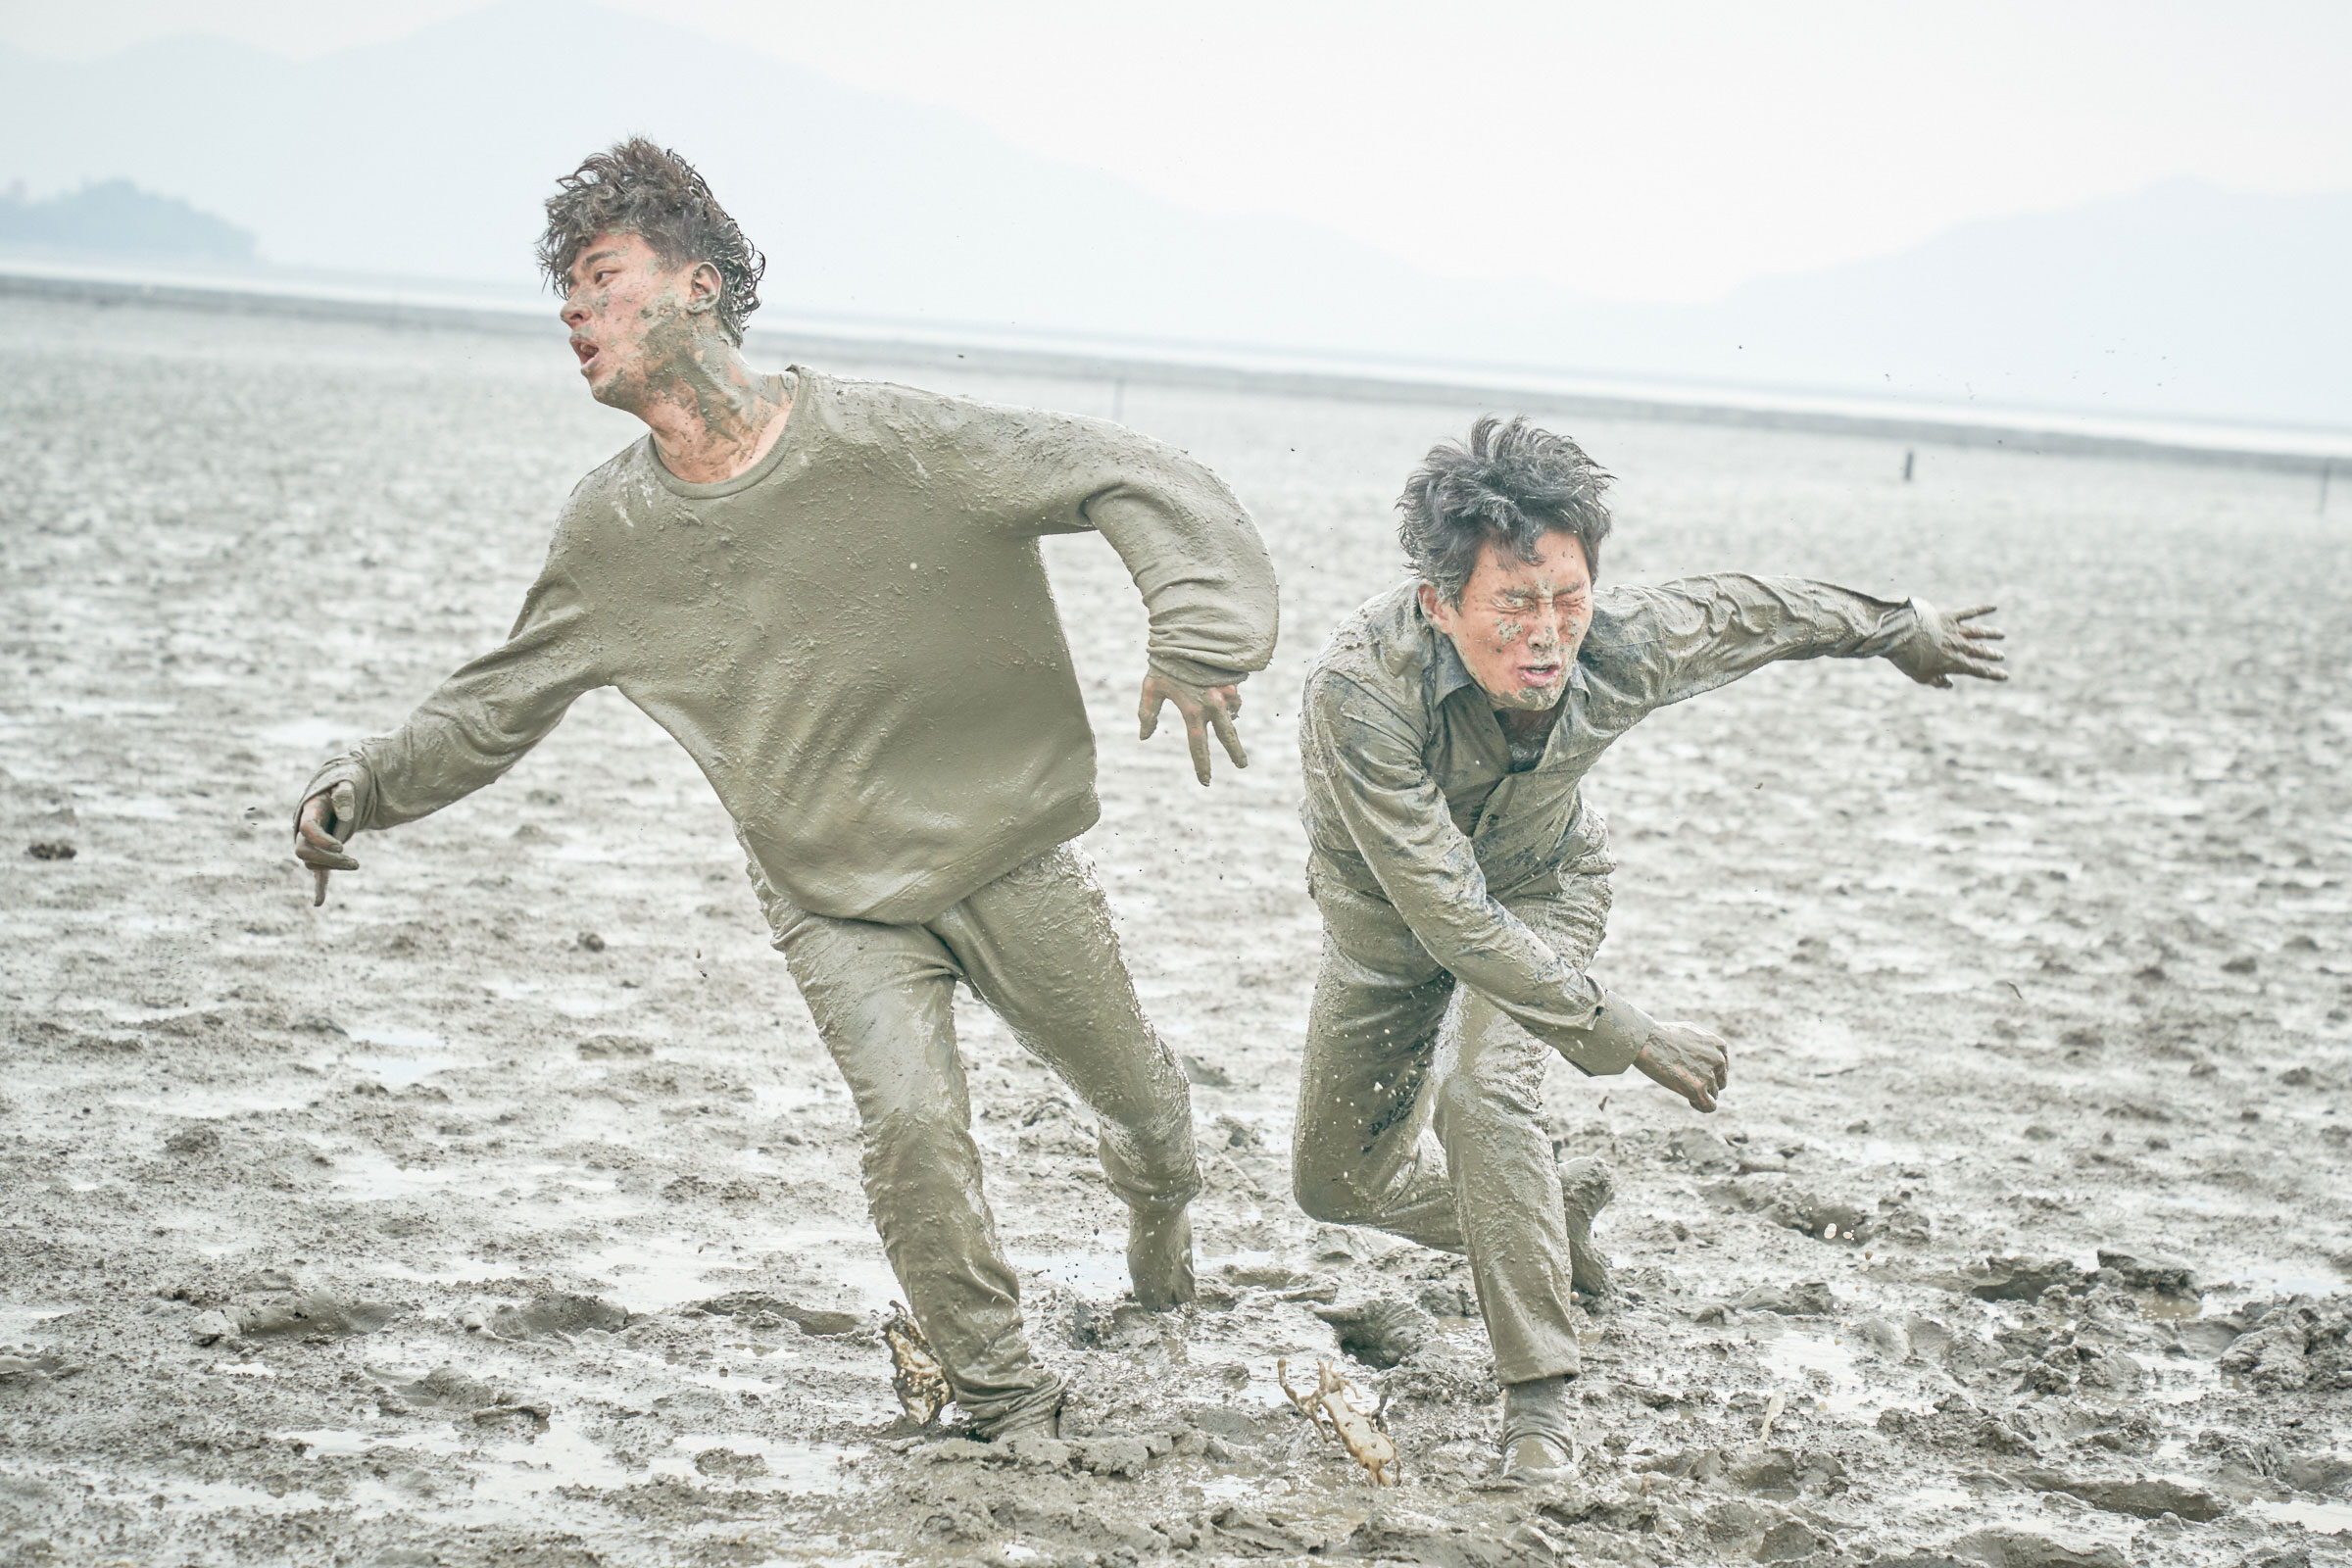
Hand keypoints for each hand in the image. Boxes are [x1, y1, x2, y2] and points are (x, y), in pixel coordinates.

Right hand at [294, 780, 359, 906]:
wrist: (340, 791)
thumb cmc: (344, 784)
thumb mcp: (347, 782)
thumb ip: (344, 794)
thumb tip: (346, 815)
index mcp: (309, 811)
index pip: (307, 829)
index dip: (321, 840)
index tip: (342, 846)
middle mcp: (303, 829)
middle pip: (304, 851)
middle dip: (328, 860)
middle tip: (355, 863)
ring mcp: (310, 842)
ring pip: (312, 862)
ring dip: (332, 867)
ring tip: (356, 864)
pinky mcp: (321, 852)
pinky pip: (317, 872)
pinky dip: (319, 886)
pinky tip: (319, 902)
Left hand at [1137, 671, 1246, 785]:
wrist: (1188, 631)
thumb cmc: (1165, 660)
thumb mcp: (1151, 686)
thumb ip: (1147, 713)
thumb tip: (1144, 737)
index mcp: (1192, 710)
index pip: (1198, 746)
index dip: (1202, 766)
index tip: (1206, 781)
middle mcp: (1213, 704)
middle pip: (1229, 737)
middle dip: (1236, 754)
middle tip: (1242, 766)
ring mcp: (1227, 691)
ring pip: (1233, 714)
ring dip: (1230, 720)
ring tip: (1225, 721)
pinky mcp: (1234, 679)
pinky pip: (1234, 697)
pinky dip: (1229, 701)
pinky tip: (1221, 696)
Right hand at [1634, 1021, 1730, 1112]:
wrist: (1646, 1041)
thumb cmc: (1662, 1035)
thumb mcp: (1691, 1032)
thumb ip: (1705, 1045)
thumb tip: (1713, 1056)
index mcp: (1719, 1045)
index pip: (1722, 1068)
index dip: (1707, 1072)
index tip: (1691, 1071)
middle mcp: (1719, 1060)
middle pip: (1719, 1082)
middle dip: (1705, 1083)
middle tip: (1683, 1078)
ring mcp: (1709, 1074)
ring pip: (1713, 1094)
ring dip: (1699, 1093)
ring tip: (1679, 1083)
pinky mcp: (1698, 1088)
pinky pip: (1709, 1106)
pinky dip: (1700, 1106)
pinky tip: (1689, 1100)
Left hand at [1889, 599, 2006, 687]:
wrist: (1903, 637)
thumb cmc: (1910, 660)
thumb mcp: (1922, 677)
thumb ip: (1937, 682)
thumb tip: (1949, 684)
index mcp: (1956, 663)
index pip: (1980, 670)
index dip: (1993, 674)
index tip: (2005, 676)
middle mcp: (1961, 647)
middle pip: (1981, 651)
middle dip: (1992, 654)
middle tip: (2001, 655)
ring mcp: (1956, 631)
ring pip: (1979, 632)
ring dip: (1992, 633)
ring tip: (2001, 634)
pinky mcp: (1950, 617)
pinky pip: (1969, 612)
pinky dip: (1983, 609)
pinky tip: (1993, 607)